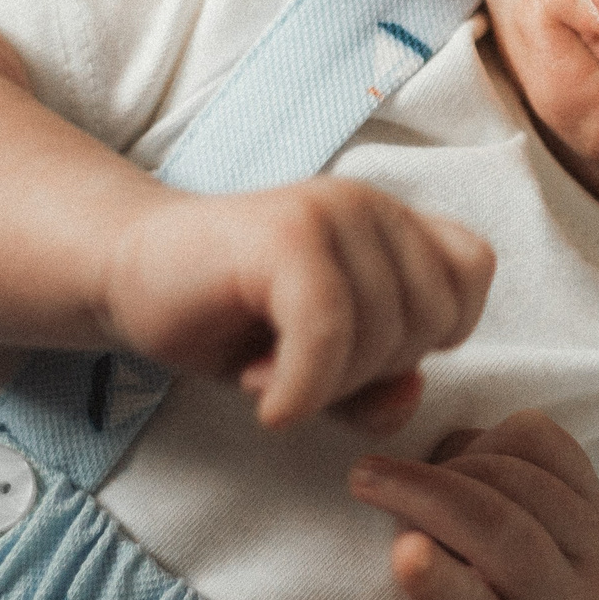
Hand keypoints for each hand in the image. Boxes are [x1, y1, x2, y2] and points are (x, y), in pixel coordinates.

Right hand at [100, 180, 492, 429]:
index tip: (359, 352)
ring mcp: (328, 211)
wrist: (126, 276)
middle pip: (432, 318)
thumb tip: (409, 391)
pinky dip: (300, 386)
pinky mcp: (284, 236)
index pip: (471, 275)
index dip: (430, 332)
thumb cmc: (230, 323)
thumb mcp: (322, 374)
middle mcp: (368, 204)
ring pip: (383, 331)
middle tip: (298, 368)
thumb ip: (379, 391)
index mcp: (390, 222)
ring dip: (326, 383)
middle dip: (371, 373)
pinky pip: (329, 330)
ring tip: (268, 369)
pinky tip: (262, 395)